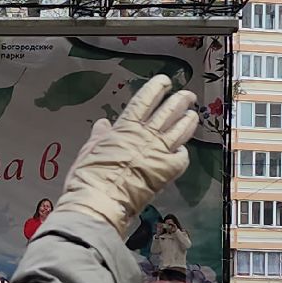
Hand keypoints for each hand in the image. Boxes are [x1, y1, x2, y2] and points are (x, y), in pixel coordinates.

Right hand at [52, 78, 198, 230]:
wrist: (100, 202)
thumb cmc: (89, 177)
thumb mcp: (89, 151)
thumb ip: (100, 136)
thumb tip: (103, 124)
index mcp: (125, 127)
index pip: (145, 100)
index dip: (157, 88)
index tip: (165, 81)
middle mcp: (145, 136)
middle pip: (169, 111)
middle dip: (180, 100)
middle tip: (188, 96)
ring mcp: (159, 152)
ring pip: (181, 130)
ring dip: (188, 121)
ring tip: (192, 116)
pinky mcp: (168, 171)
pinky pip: (182, 157)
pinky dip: (183, 152)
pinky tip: (182, 151)